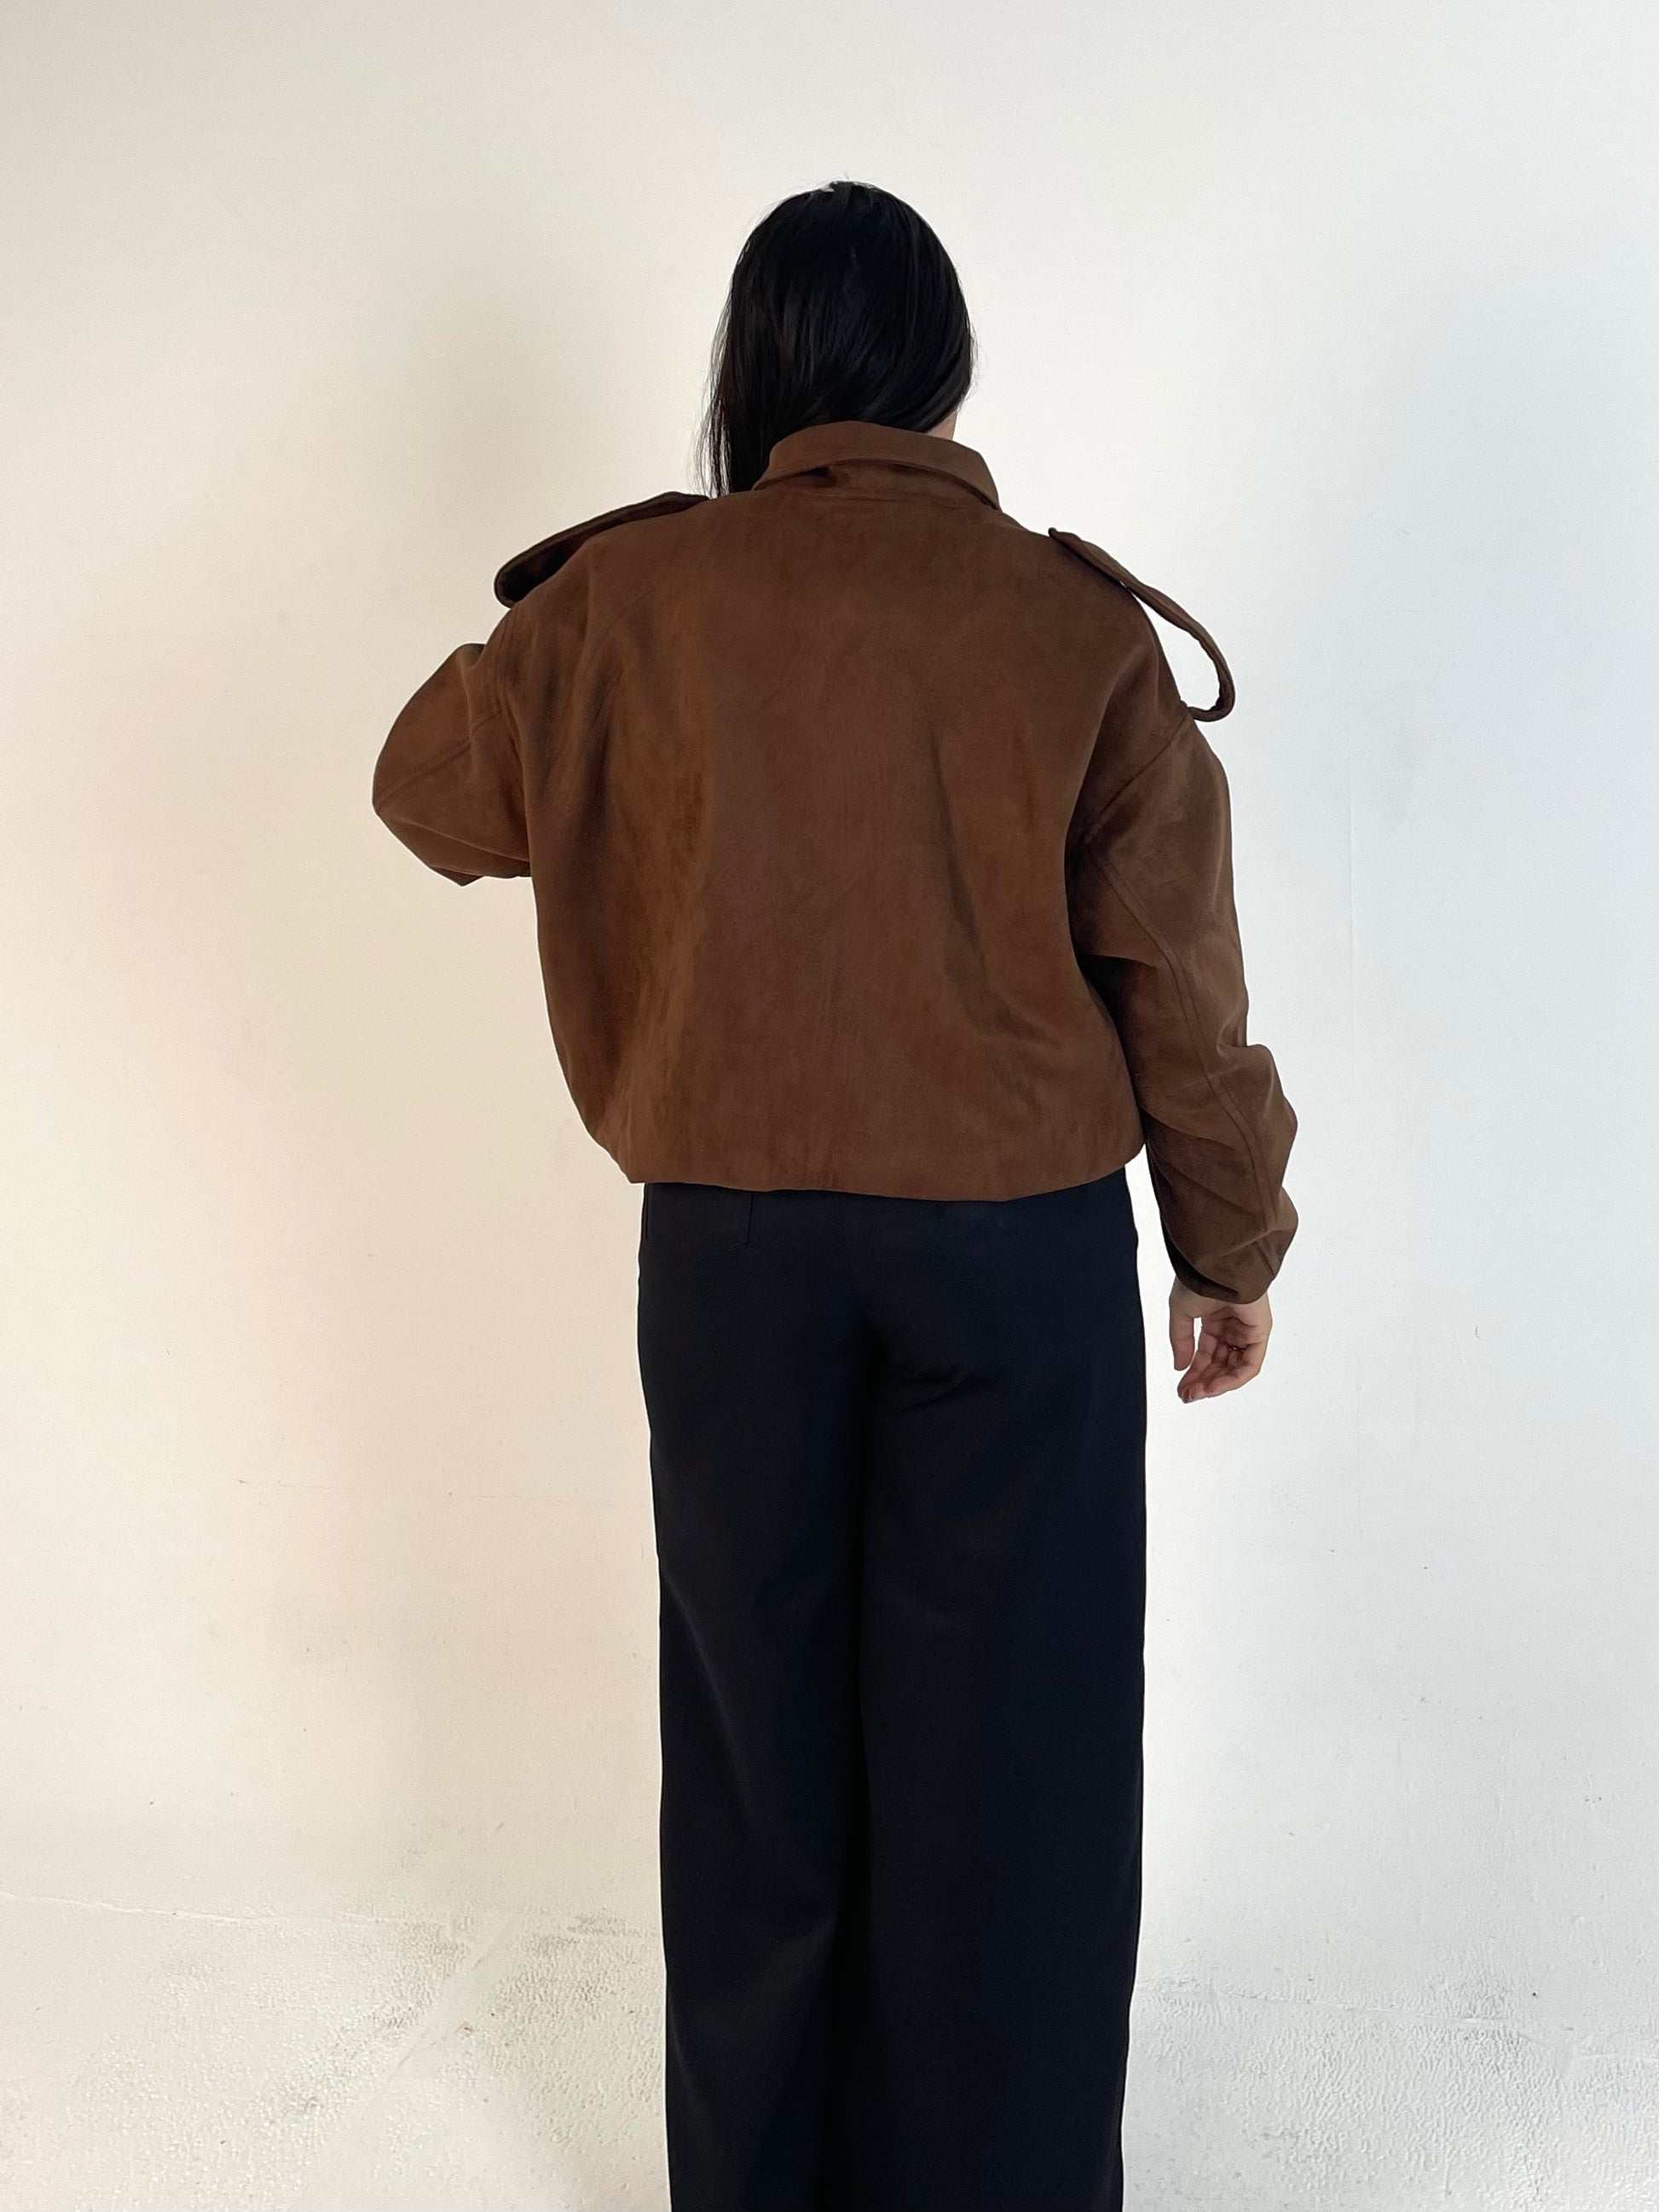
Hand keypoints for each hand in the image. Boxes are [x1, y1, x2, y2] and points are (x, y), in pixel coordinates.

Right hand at [1169, 1282, 1271, 1401]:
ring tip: (1198, 1393)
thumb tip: (1180, 1367)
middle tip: (1188, 1395)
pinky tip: (1214, 1387)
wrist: (1216, 1266)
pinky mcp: (1259, 1333)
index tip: (1181, 1388)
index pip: (1205, 1355)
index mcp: (1214, 1320)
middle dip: (1202, 1382)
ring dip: (1216, 1384)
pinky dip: (1233, 1379)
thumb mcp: (1181, 1314)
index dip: (1193, 1374)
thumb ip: (1181, 1341)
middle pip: (1219, 1364)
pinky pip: (1249, 1364)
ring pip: (1234, 1368)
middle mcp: (1232, 1328)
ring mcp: (1247, 1331)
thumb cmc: (1199, 1280)